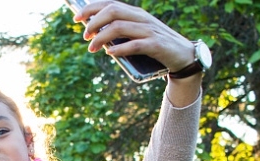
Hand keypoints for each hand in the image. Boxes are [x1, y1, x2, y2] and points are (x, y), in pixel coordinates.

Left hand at [74, 1, 194, 72]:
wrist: (183, 56)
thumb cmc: (155, 46)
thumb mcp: (136, 35)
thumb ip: (120, 33)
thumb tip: (96, 36)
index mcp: (135, 14)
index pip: (110, 4)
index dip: (91, 8)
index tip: (76, 18)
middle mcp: (142, 18)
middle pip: (112, 11)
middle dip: (93, 22)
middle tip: (84, 36)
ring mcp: (149, 31)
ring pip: (119, 27)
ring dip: (101, 38)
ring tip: (91, 48)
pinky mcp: (156, 45)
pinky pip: (134, 45)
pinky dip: (119, 49)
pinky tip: (110, 53)